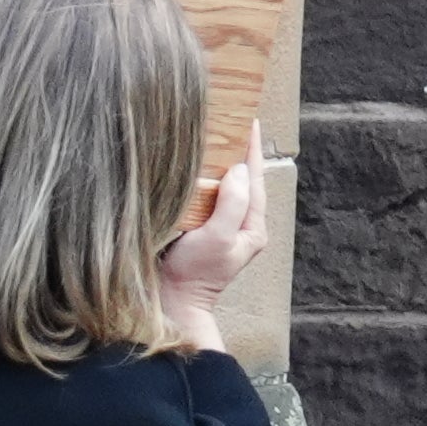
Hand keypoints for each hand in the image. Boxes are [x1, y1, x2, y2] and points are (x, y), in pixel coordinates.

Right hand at [160, 135, 273, 336]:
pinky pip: (206, 198)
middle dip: (238, 153)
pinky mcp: (199, 232)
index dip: (252, 150)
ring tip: (212, 140)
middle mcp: (239, 226)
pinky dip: (202, 180)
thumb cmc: (194, 274)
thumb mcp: (217, 237)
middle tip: (230, 124)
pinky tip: (191, 168)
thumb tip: (239, 171)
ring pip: (225, 189)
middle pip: (243, 182)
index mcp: (252, 228)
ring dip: (219, 165)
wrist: (170, 303)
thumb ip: (232, 204)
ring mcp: (219, 229)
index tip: (251, 122)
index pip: (255, 180)